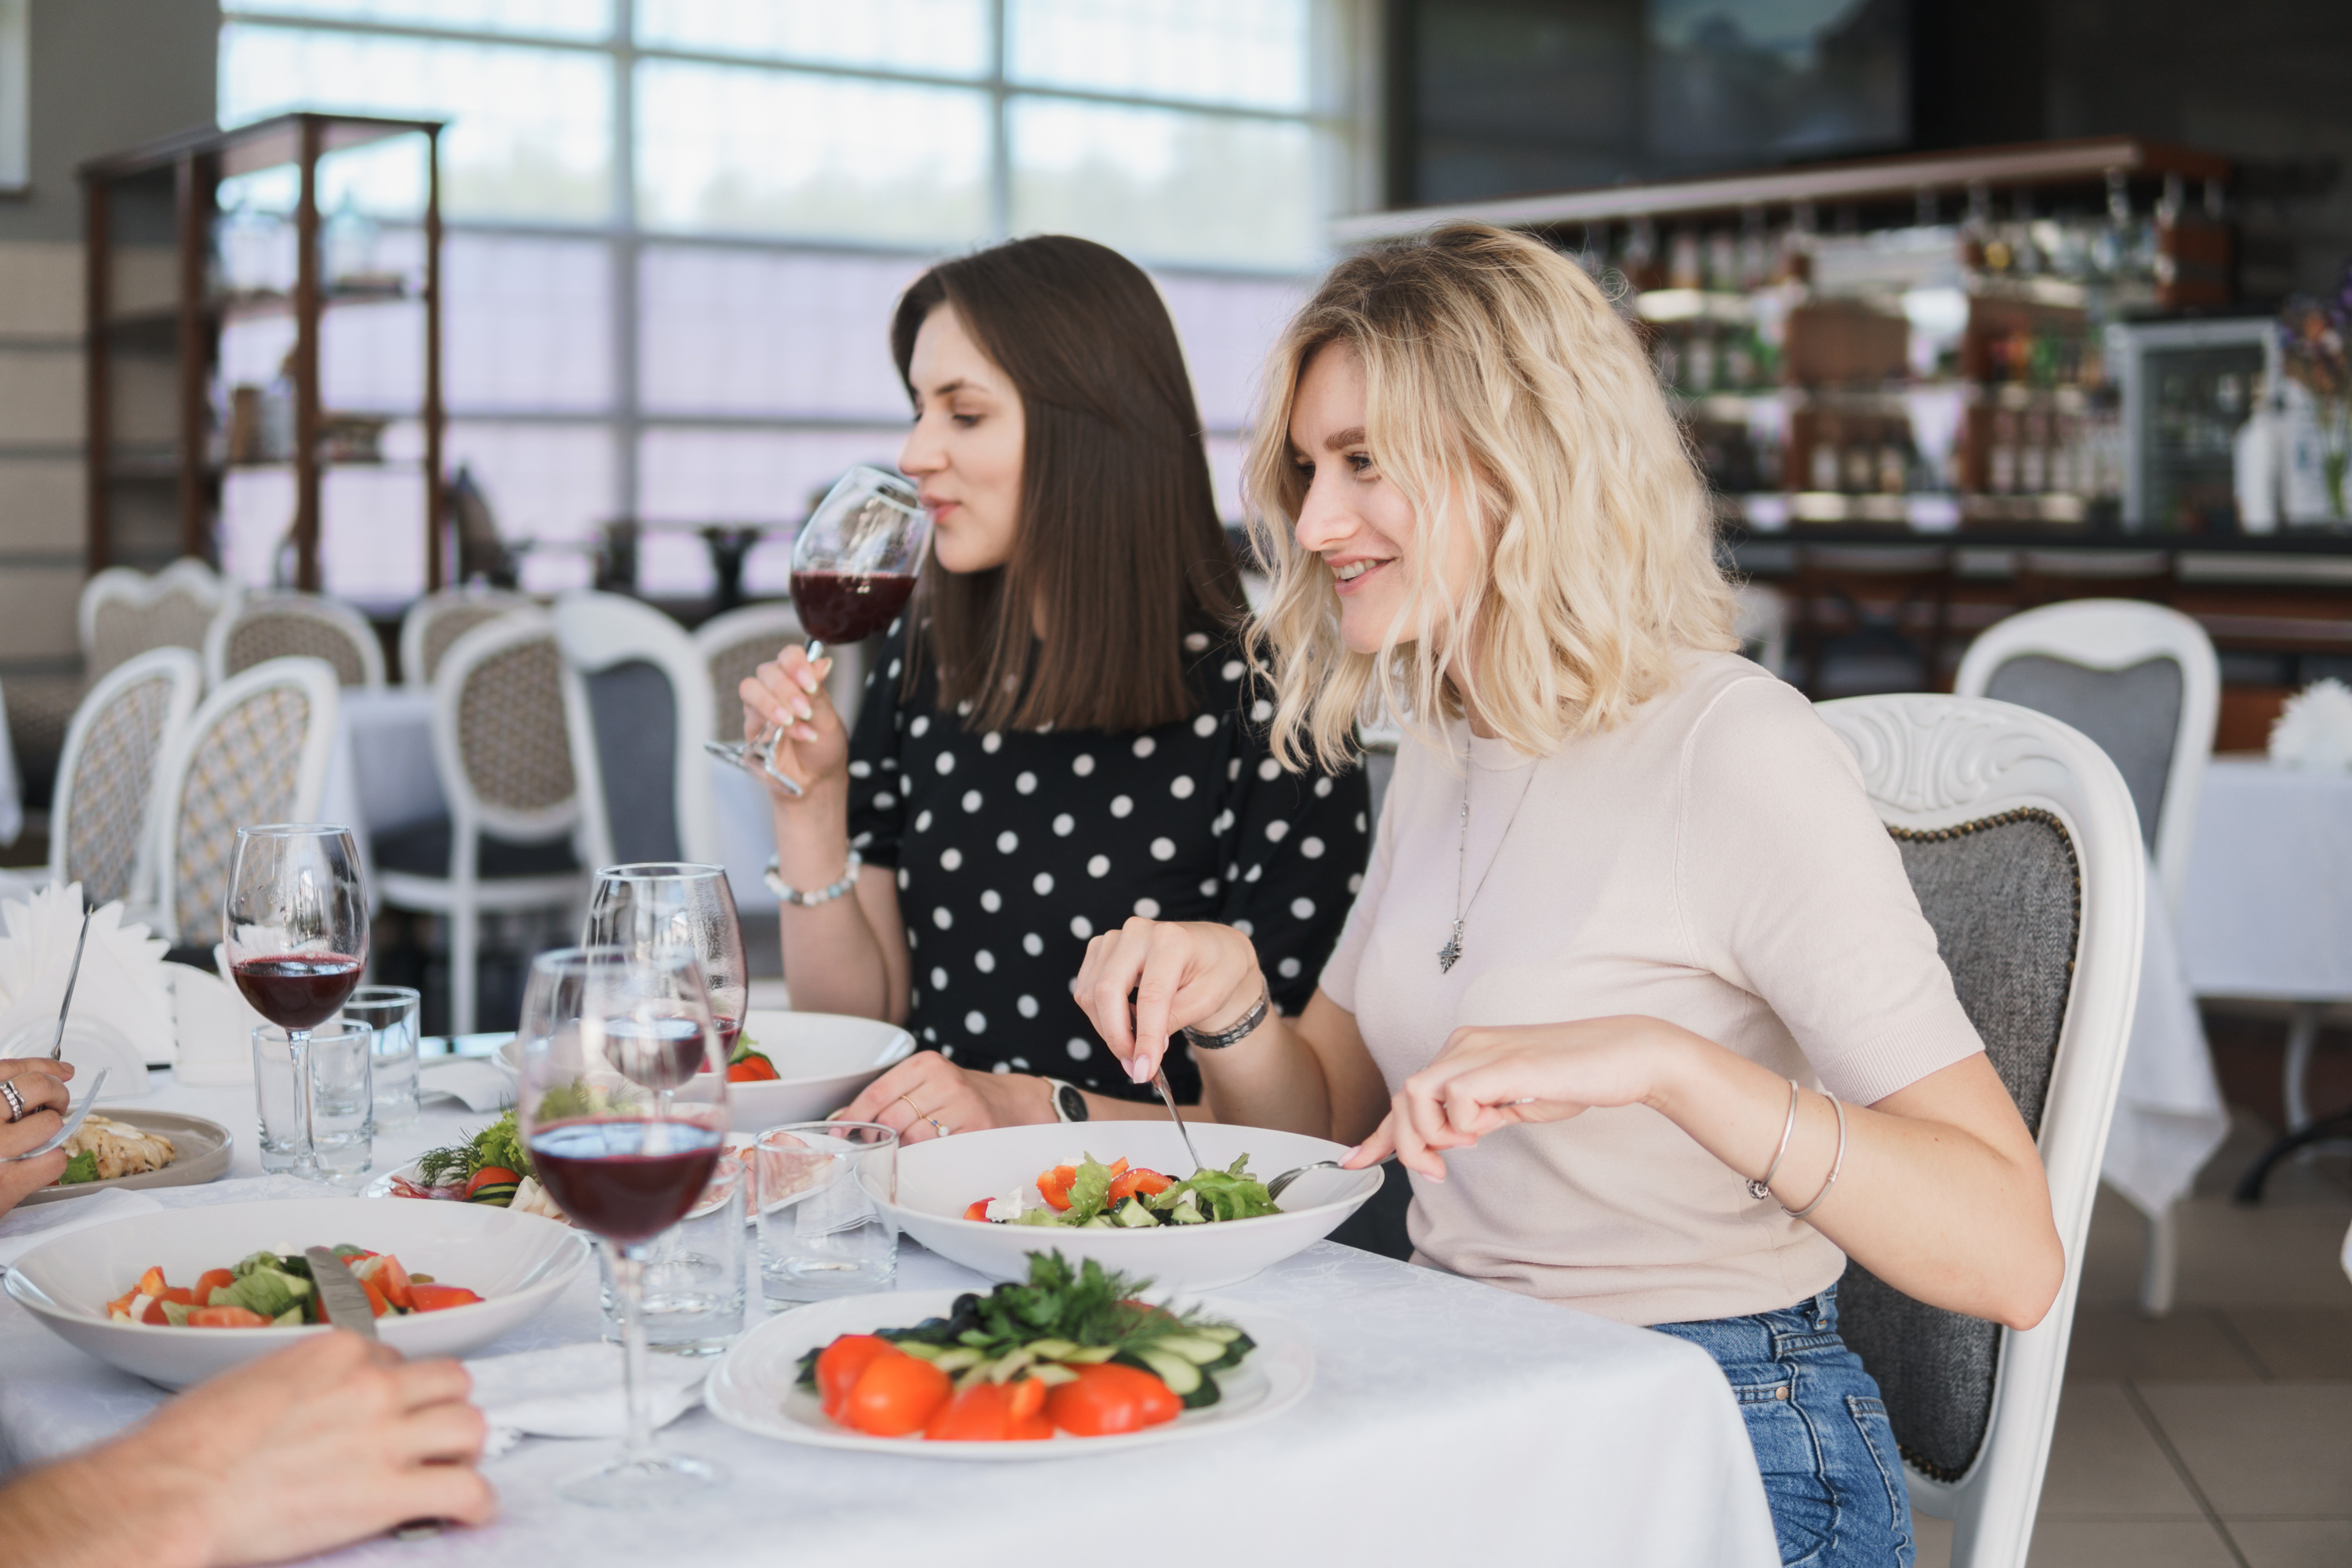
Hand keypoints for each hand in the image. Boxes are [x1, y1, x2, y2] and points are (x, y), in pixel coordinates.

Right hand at [0, 1059, 73, 1207]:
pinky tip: (37, 1165)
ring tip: (40, 1140)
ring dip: (52, 1130)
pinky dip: (52, 1161)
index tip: (61, 1069)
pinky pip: (54, 1157)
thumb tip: (53, 1075)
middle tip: (56, 1106)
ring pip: (50, 1121)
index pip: (10, 1068)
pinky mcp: (9, 1178)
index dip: (43, 1065)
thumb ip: (0, 1100)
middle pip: (37, 1086)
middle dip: (57, 1093)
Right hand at [10, 1332, 492, 1567]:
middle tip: (429, 1439)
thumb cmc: (185, 1444)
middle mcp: (373, 1383)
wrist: (168, 1493)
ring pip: (471, 1427)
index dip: (391, 1391)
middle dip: (443, 1409)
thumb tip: (311, 1402)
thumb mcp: (252, 1381)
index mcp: (338, 1351)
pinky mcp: (389, 1493)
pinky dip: (476, 1503)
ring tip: (451, 1472)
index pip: (397, 1359)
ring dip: (465, 1451)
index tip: (379, 1416)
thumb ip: (301, 1383)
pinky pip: (466, 1491)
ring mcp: (386, 1436)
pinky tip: (469, 1513)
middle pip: (450, 1383)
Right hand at [738, 646, 842, 798]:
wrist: (814, 779)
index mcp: (798, 679)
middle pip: (768, 671)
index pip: (789, 656)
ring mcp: (761, 706)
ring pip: (751, 688)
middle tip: (804, 710)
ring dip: (772, 703)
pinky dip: (772, 723)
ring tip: (792, 721)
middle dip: (786, 689)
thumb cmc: (823, 746)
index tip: (810, 683)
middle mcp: (776, 688)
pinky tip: (793, 734)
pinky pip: (750, 715)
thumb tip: (822, 662)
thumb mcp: (828, 720)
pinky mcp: (750, 727)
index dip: (796, 664)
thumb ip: (819, 693)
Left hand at [835, 1051, 1053, 1142]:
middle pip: (891, 1119)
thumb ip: (890, 1098)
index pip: (877, 1092)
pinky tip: (926, 1154)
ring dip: (901, 1150)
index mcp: (925, 1063)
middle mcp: (944, 1078)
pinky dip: (923, 1157)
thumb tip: (843, 1122)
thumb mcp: (925, 1084)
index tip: (838, 1133)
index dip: (854, 1116)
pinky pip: (936, 1150)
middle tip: (876, 1146)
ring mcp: (962, 1102)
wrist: (1010, 1101)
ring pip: (911, 1137)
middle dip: (877, 1138)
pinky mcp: (977, 1126)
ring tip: (906, 1148)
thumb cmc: (957, 1096)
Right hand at [1072, 918, 1263, 1084]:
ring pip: (1090, 994)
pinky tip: (1125, 1021)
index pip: (1150, 995)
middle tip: (1135, 1067)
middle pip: (1107, 991)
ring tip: (1135, 1045)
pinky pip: (1085, 990)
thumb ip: (1173, 1021)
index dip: (1145, 1037)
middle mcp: (1138, 932)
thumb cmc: (1214, 971)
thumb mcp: (1207, 1000)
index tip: (1143, 1071)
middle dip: (1117, 1037)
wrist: (1212, 949)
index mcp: (1172, 940)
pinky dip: (1100, 1015)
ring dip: (1107, 1029)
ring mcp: (1115, 937)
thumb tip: (1143, 1051)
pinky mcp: (1100, 948)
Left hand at [1345, 1017, 1691, 1180]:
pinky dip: (1465, 1123)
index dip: (1379, 1134)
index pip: (1408, 1094)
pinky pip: (1458, 1099)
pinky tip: (1491, 1126)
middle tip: (1436, 1172)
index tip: (1356, 1162)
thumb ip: (1477, 1116)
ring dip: (1431, 1134)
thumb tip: (1449, 1139)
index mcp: (1464, 1052)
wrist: (1623, 1057)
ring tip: (1467, 1145)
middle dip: (1405, 1144)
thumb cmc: (1573, 1078)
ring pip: (1416, 1095)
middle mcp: (1464, 1045)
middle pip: (1403, 1096)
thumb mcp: (1511, 1103)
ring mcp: (1481, 1050)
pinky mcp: (1503, 1064)